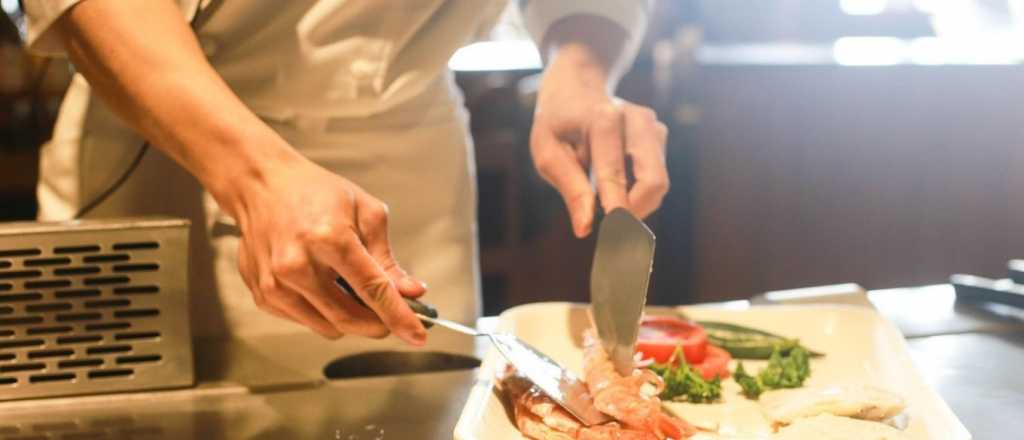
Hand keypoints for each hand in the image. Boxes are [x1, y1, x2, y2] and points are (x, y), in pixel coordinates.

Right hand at [217, 149, 427, 344]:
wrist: (261, 185)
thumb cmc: (315, 192)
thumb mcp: (365, 212)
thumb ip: (387, 259)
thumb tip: (411, 293)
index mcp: (328, 238)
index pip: (372, 290)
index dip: (399, 317)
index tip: (418, 335)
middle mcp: (297, 265)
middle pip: (350, 318)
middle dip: (379, 324)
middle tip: (393, 315)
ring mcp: (275, 284)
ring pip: (329, 327)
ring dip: (352, 320)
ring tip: (353, 290)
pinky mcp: (263, 295)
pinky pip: (306, 322)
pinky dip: (325, 313)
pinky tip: (324, 286)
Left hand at [530, 45, 668, 236]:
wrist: (577, 86)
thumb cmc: (557, 123)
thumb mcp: (547, 152)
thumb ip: (569, 187)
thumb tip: (585, 227)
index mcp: (603, 120)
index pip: (615, 174)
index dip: (618, 211)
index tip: (616, 241)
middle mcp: (636, 119)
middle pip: (654, 181)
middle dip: (636, 213)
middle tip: (612, 232)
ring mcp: (652, 126)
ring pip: (658, 182)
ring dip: (635, 204)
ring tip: (605, 203)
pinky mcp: (659, 135)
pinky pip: (655, 176)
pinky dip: (637, 192)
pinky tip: (615, 186)